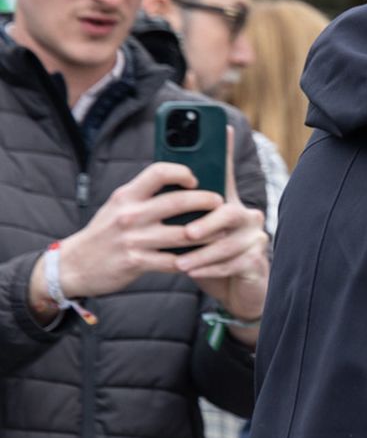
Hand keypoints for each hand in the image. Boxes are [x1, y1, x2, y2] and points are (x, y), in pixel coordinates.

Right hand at [30, 161, 223, 320]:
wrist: (74, 265)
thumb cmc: (106, 231)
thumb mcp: (118, 205)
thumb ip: (145, 194)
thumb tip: (184, 182)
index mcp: (127, 196)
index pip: (158, 172)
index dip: (182, 172)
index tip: (196, 179)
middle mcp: (130, 215)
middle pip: (179, 202)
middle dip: (207, 201)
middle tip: (221, 203)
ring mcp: (134, 240)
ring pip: (184, 234)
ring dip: (209, 233)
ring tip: (222, 231)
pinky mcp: (136, 263)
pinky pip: (175, 261)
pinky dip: (194, 259)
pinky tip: (205, 257)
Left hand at [172, 126, 269, 343]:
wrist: (233, 289)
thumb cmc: (205, 257)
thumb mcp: (190, 233)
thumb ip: (179, 212)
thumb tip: (155, 188)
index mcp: (226, 202)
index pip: (225, 172)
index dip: (224, 150)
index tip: (221, 127)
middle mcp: (245, 215)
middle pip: (229, 210)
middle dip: (206, 222)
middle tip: (186, 233)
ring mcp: (254, 237)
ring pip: (230, 241)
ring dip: (203, 253)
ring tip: (180, 262)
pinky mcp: (257, 260)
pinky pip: (234, 262)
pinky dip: (211, 268)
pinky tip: (194, 272)